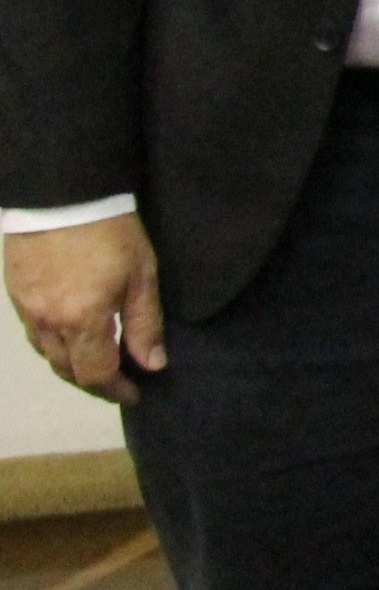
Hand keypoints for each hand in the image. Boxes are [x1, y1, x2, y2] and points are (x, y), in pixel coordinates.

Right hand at [7, 214, 163, 404]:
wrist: (62, 194)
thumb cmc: (111, 232)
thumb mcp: (142, 276)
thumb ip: (145, 324)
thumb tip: (152, 364)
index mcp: (82, 321)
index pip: (96, 374)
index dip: (116, 390)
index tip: (134, 395)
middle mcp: (48, 323)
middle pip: (67, 371)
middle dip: (94, 382)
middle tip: (119, 381)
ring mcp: (26, 309)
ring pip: (47, 355)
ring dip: (71, 366)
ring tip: (97, 363)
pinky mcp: (15, 294)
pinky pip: (33, 334)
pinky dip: (53, 345)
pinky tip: (70, 337)